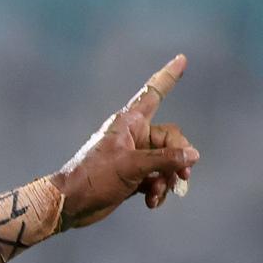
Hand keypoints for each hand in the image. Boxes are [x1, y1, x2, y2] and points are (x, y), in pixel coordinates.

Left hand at [52, 54, 199, 229]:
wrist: (70, 204)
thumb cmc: (93, 177)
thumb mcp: (132, 166)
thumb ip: (165, 159)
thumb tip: (193, 156)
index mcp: (129, 122)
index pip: (154, 94)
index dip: (168, 76)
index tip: (182, 58)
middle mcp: (133, 136)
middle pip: (172, 138)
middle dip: (179, 158)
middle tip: (182, 176)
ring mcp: (133, 156)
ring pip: (167, 161)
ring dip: (168, 178)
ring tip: (159, 193)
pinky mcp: (132, 176)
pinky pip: (156, 177)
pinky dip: (158, 189)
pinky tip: (152, 202)